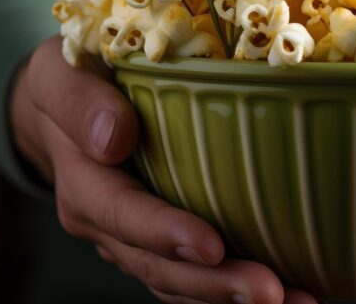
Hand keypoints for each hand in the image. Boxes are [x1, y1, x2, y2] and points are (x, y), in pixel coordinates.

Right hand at [11, 36, 318, 303]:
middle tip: (270, 291)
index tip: (212, 247)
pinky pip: (196, 275)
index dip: (165, 233)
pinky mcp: (162, 240)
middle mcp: (107, 223)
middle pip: (159, 265)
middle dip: (214, 284)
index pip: (124, 215)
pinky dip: (234, 288)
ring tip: (295, 300)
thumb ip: (79, 102)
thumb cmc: (74, 73)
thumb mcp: (60, 74)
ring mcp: (135, 238)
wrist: (66, 100)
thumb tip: (114, 137)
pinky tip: (291, 291)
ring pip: (181, 281)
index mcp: (84, 182)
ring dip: (232, 296)